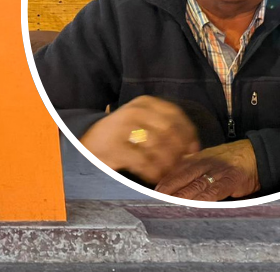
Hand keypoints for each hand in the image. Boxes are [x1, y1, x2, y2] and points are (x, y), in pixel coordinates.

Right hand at [79, 95, 199, 184]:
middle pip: (169, 129)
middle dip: (179, 150)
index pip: (174, 113)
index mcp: (143, 103)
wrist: (86, 144)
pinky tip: (154, 176)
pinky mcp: (115, 147)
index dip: (188, 132)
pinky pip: (144, 161)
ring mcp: (123, 128)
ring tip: (166, 171)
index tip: (193, 149)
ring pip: (158, 145)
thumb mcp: (142, 124)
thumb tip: (193, 148)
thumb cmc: (121, 136)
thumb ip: (165, 131)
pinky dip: (154, 171)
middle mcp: (134, 111)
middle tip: (179, 164)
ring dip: (168, 162)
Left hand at [155, 139, 259, 200]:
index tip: (153, 190)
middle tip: (157, 197)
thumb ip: (189, 166)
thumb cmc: (228, 159)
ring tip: (171, 203)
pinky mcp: (231, 179)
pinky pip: (216, 190)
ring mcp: (217, 171)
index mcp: (196, 159)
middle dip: (169, 187)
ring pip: (196, 184)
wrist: (255, 154)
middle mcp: (204, 163)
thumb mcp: (205, 158)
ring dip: (183, 194)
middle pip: (182, 176)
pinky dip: (205, 198)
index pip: (176, 170)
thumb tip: (170, 174)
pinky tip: (197, 204)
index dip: (164, 180)